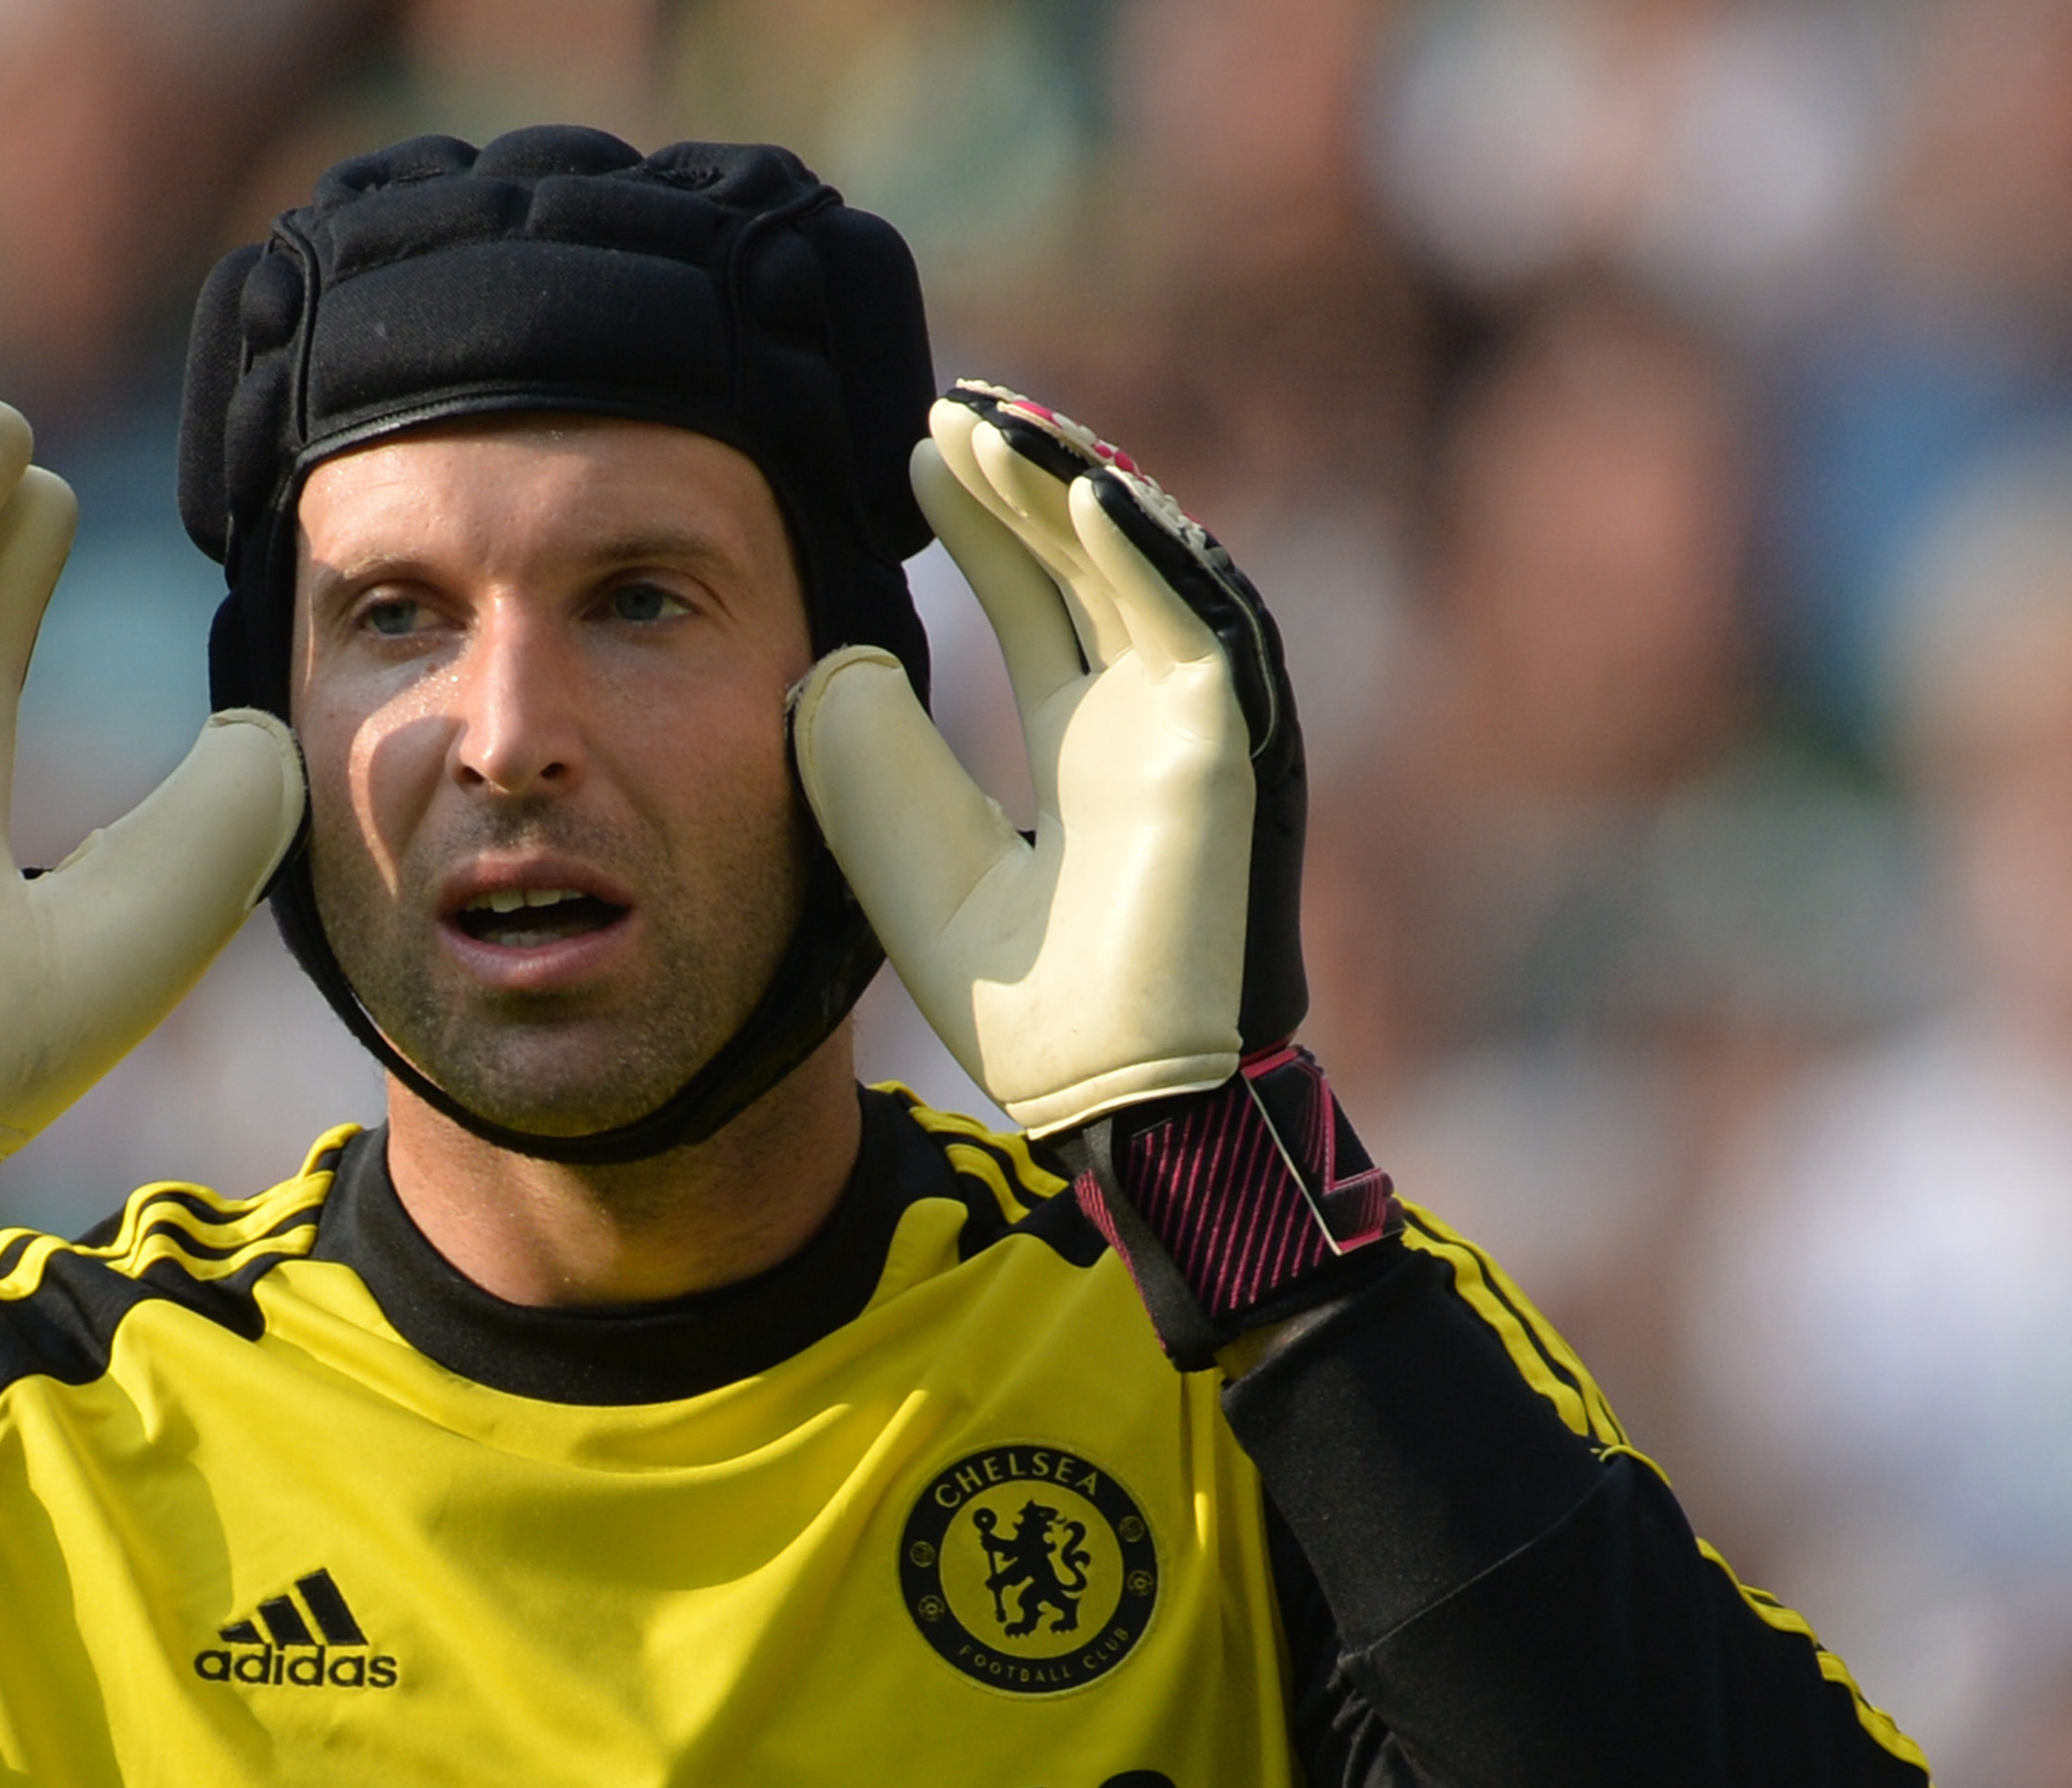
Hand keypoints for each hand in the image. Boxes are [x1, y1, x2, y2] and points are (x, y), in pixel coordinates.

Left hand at [790, 382, 1304, 1134]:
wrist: (1105, 1096)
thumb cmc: (1024, 1006)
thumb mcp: (906, 855)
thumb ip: (867, 757)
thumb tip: (838, 655)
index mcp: (1085, 745)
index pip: (1038, 598)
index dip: (985, 522)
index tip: (916, 456)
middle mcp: (1146, 721)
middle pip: (1087, 563)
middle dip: (1023, 479)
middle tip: (948, 406)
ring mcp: (1196, 729)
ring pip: (1144, 571)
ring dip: (1076, 490)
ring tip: (999, 424)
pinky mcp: (1232, 752)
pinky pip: (1200, 628)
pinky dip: (1147, 558)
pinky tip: (1081, 495)